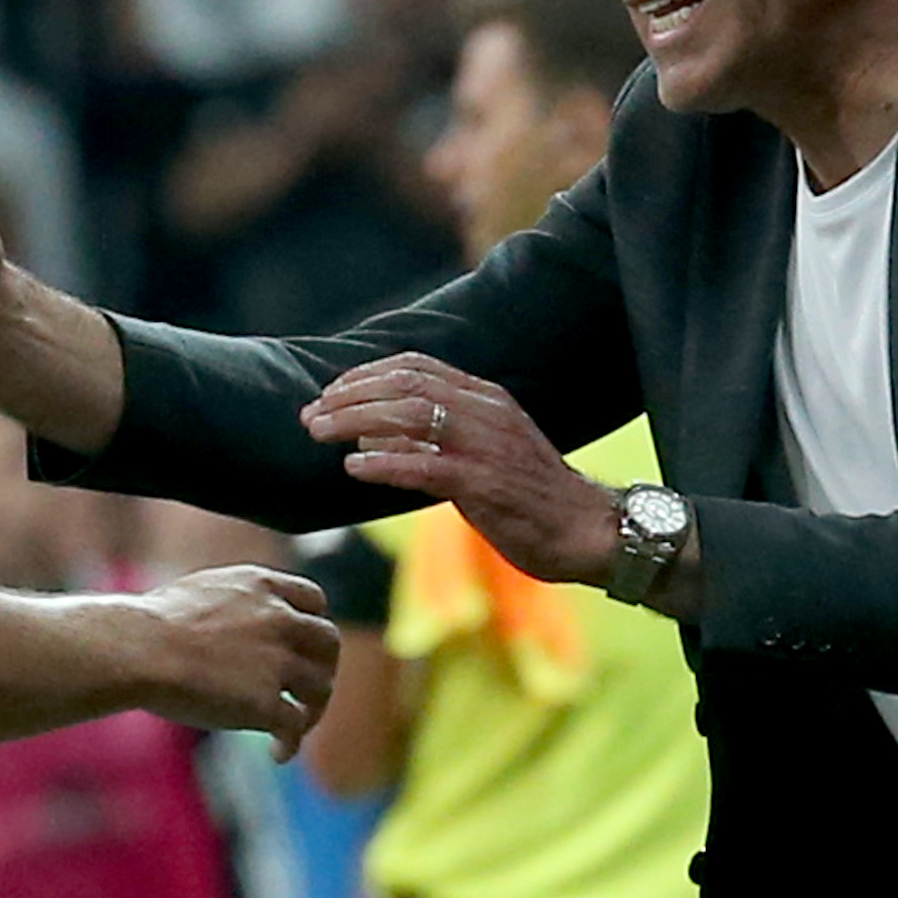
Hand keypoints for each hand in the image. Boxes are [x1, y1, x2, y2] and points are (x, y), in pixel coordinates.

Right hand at [133, 558, 341, 751]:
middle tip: (308, 690)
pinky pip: (294, 728)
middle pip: (328, 642)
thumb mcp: (203, 592)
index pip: (314, 601)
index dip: (314, 625)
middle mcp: (279, 618)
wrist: (138, 649)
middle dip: (323, 667)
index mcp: (262, 586)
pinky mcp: (265, 702)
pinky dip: (291, 743)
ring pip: (320, 686)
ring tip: (295, 726)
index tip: (304, 647)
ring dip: (313, 708)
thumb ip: (235, 604)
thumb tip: (234, 623)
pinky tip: (278, 754)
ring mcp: (276, 661)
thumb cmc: (150, 625)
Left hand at [302, 356, 609, 587]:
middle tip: (310, 414)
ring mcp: (486, 446)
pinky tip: (353, 468)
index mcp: (486, 398)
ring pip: (409, 415)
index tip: (331, 391)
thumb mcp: (484, 455)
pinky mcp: (485, 484)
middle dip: (349, 395)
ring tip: (319, 433)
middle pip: (405, 384)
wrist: (588, 530)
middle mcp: (485, 412)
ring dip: (355, 421)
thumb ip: (434, 441)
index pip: (417, 366)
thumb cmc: (534, 499)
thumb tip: (373, 435)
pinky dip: (384, 463)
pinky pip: (425, 466)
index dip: (366, 374)